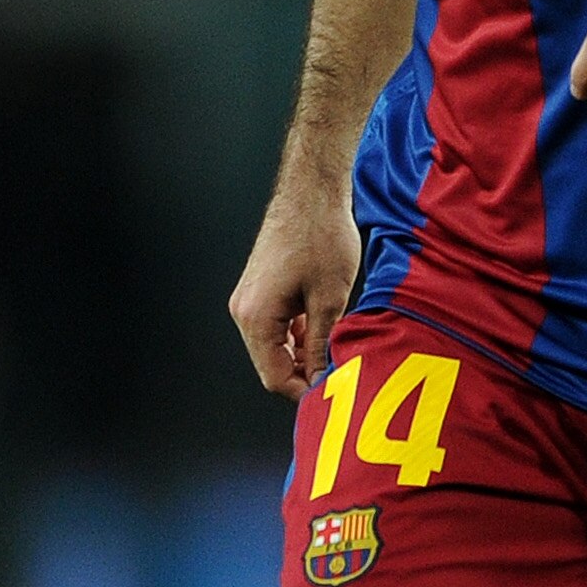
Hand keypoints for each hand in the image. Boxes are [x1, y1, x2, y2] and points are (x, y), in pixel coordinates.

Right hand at [230, 181, 362, 399]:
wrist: (311, 193)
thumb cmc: (320, 236)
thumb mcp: (330, 298)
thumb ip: (323, 344)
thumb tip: (324, 380)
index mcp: (255, 316)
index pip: (274, 376)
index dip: (305, 391)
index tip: (334, 394)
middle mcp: (244, 310)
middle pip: (272, 364)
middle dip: (305, 373)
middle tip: (341, 373)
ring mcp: (249, 299)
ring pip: (275, 346)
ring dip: (304, 353)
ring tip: (337, 348)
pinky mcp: (259, 290)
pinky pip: (276, 326)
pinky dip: (299, 334)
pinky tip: (324, 327)